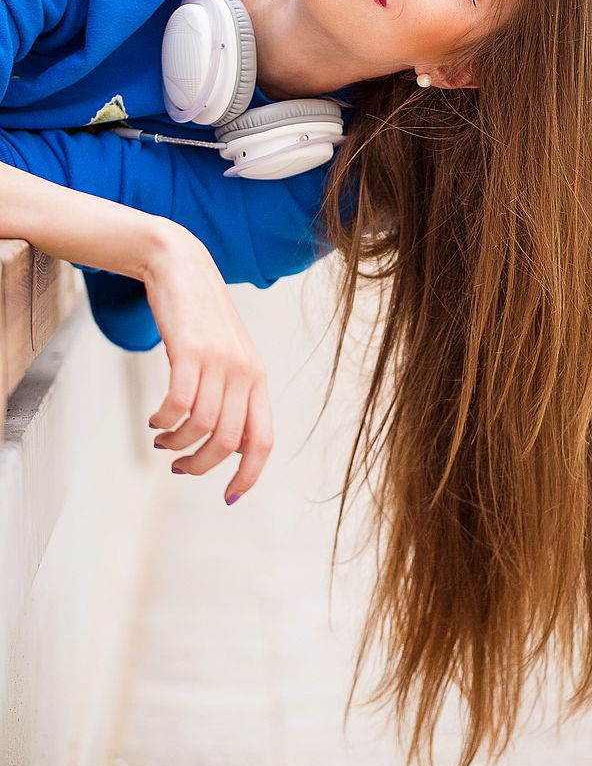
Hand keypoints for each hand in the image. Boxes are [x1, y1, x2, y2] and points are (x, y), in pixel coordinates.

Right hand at [142, 224, 273, 504]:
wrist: (182, 268)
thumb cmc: (203, 321)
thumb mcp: (228, 358)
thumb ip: (233, 397)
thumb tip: (228, 446)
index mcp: (258, 380)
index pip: (263, 440)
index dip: (249, 475)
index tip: (229, 497)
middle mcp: (245, 373)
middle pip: (227, 442)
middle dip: (200, 466)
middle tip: (178, 467)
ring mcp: (219, 361)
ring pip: (200, 427)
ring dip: (176, 444)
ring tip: (161, 439)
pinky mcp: (190, 350)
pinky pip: (177, 403)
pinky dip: (163, 420)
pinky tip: (154, 418)